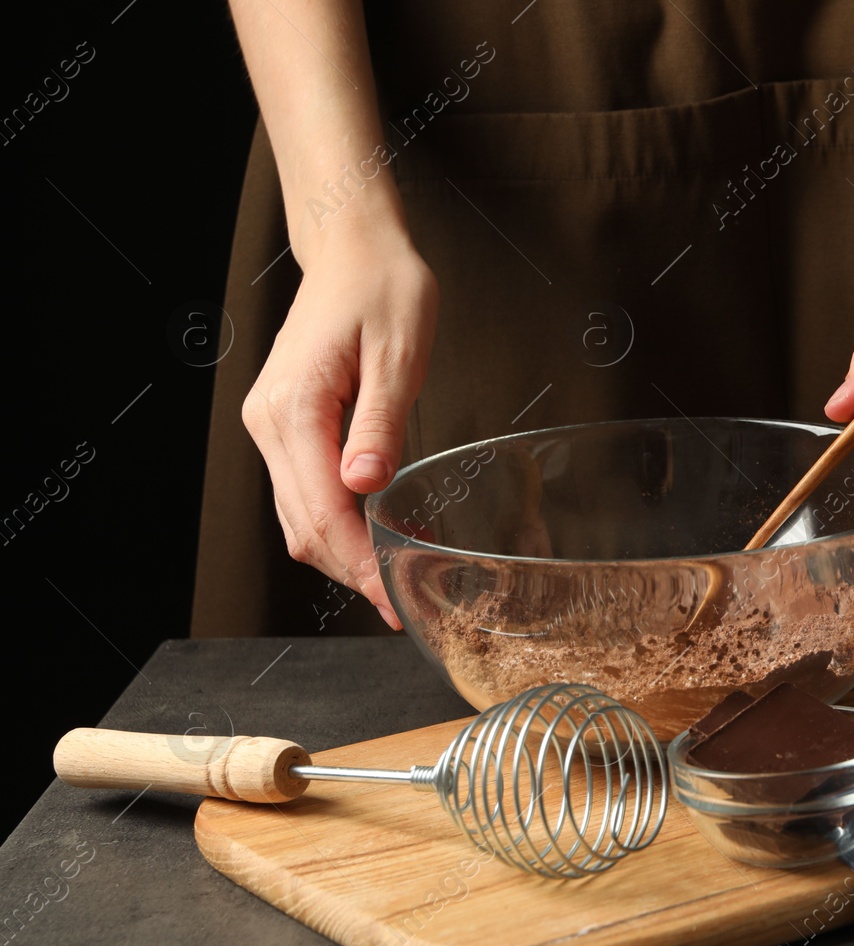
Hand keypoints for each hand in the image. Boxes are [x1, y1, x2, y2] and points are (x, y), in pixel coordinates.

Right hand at [241, 222, 437, 628]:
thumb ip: (381, 422)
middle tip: (401, 606)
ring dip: (343, 555)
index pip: (322, 510)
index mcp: (294, 407)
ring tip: (395, 581)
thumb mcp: (399, 353)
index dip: (359, 563)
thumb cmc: (383, 290)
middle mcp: (270, 423)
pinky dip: (337, 525)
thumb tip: (366, 486)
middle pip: (303, 525)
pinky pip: (305, 492)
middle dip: (351, 572)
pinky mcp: (285, 426)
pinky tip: (378, 538)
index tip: (394, 598)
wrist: (353, 250)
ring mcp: (271, 426)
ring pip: (298, 516)